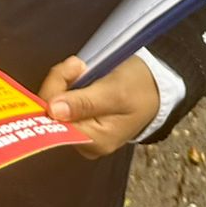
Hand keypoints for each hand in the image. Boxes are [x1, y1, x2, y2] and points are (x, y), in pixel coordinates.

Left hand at [38, 55, 159, 157]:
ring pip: (53, 102)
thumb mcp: (115, 93)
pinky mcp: (78, 118)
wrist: (154, 86)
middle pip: (51, 111)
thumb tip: (53, 111)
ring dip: (64, 79)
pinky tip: (81, 74)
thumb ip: (84, 103)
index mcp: (95, 141)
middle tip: (80, 65)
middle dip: (61, 81)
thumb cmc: (140, 89)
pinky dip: (67, 82)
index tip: (72, 69)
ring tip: (84, 68)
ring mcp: (80, 129)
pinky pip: (60, 99)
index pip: (55, 121)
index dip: (56, 91)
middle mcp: (84, 141)